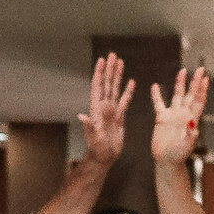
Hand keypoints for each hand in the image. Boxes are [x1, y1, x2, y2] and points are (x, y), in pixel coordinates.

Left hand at [77, 52, 134, 166]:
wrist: (104, 158)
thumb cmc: (97, 150)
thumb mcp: (94, 138)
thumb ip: (90, 126)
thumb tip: (81, 116)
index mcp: (97, 109)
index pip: (98, 87)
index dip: (100, 73)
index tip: (102, 60)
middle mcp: (103, 107)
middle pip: (107, 83)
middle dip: (110, 69)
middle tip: (112, 55)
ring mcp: (111, 111)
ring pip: (115, 89)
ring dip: (118, 76)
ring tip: (120, 62)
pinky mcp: (119, 117)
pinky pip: (124, 101)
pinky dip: (128, 91)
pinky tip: (131, 82)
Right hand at [148, 68, 206, 166]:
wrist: (167, 160)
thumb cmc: (179, 154)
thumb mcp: (186, 146)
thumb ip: (190, 135)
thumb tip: (194, 126)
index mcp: (191, 119)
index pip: (198, 101)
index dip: (202, 90)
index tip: (205, 79)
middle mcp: (184, 114)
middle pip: (191, 94)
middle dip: (196, 81)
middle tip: (201, 69)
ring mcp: (173, 115)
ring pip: (177, 95)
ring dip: (180, 83)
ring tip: (182, 71)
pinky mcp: (162, 118)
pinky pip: (159, 104)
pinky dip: (157, 95)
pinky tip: (155, 86)